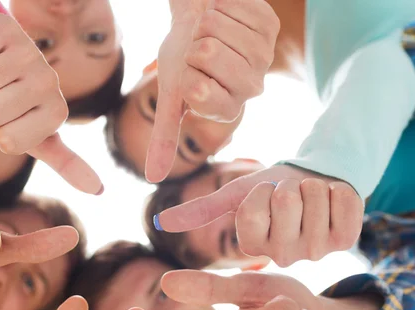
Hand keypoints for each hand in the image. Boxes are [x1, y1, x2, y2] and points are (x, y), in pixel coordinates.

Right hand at [0, 14, 102, 194]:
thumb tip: (100, 191)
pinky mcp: (5, 28)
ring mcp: (29, 53)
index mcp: (57, 112)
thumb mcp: (43, 137)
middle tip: (0, 95)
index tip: (12, 120)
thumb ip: (68, 164)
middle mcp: (49, 82)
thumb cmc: (19, 103)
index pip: (8, 141)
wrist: (3, 54)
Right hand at [145, 0, 278, 182]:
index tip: (188, 74)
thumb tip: (152, 178)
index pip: (197, 88)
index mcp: (226, 110)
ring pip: (217, 29)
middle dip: (191, 45)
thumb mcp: (170, 96)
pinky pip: (232, 8)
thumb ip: (165, 136)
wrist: (196, 17)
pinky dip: (220, 6)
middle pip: (208, 54)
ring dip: (205, 24)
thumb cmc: (181, 57)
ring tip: (210, 31)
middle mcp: (250, 89)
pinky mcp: (270, 26)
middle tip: (198, 49)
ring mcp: (263, 56)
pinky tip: (225, 15)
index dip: (182, 72)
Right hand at [156, 165, 363, 266]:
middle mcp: (283, 256)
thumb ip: (202, 210)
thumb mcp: (236, 194)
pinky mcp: (347, 239)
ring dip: (314, 186)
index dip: (260, 192)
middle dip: (288, 187)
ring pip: (314, 200)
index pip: (252, 214)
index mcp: (254, 248)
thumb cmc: (273, 188)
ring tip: (311, 197)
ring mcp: (317, 250)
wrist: (314, 181)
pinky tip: (333, 201)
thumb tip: (163, 222)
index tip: (266, 194)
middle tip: (291, 196)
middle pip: (284, 203)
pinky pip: (344, 202)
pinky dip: (339, 190)